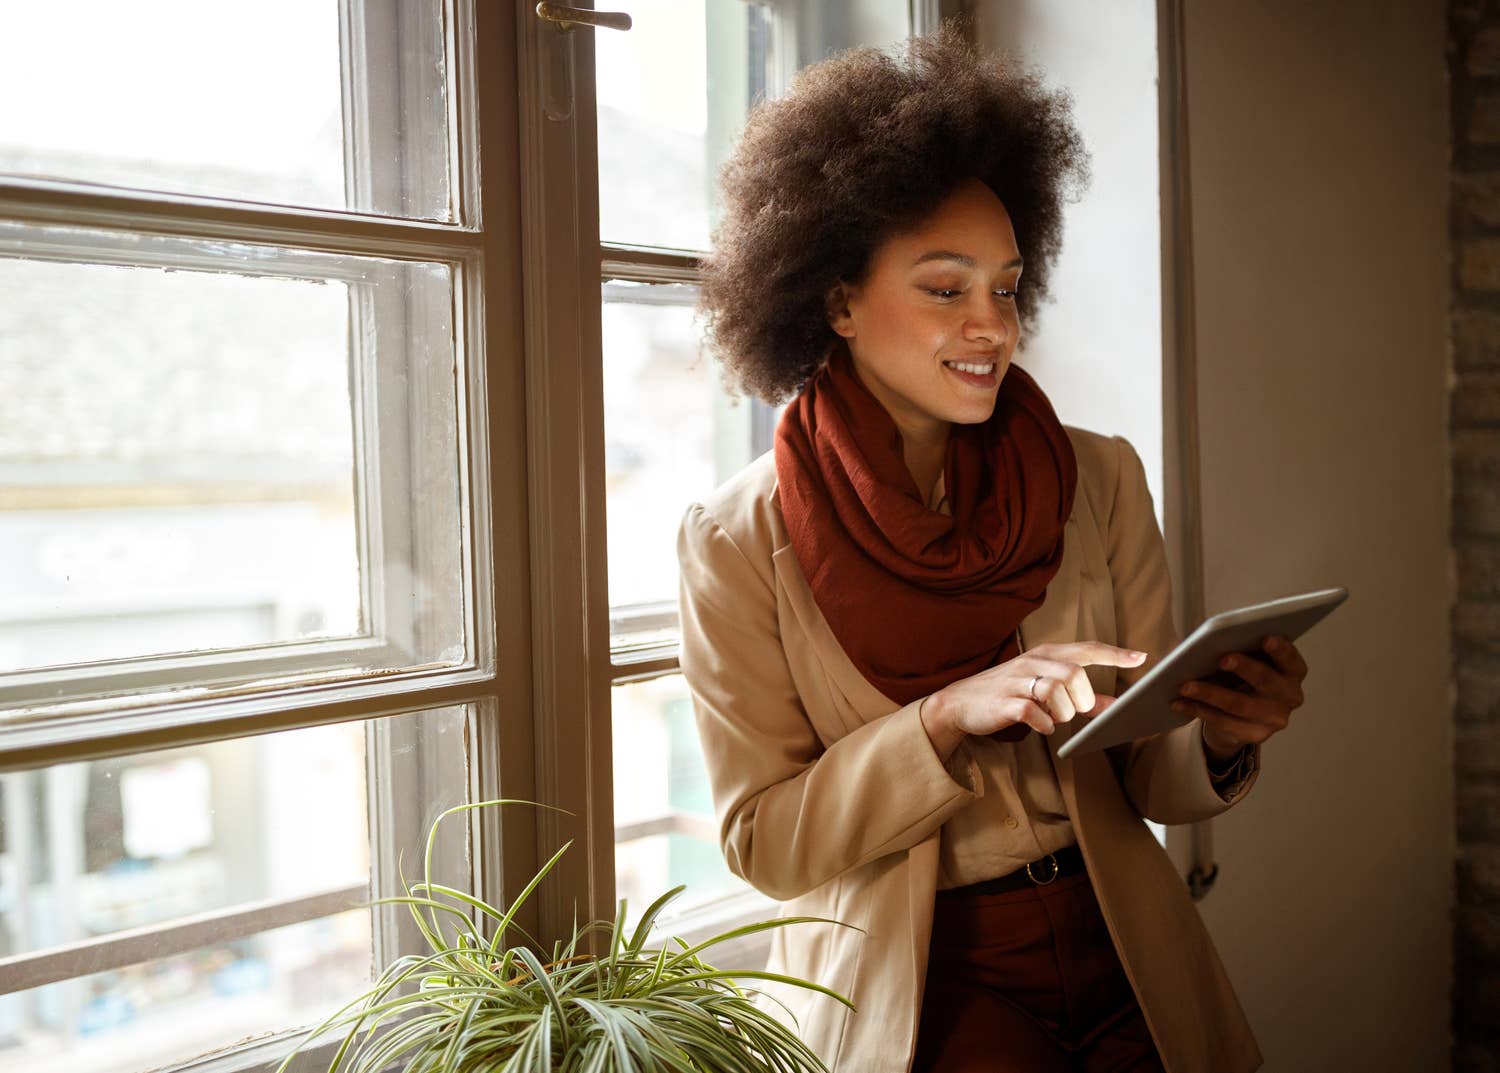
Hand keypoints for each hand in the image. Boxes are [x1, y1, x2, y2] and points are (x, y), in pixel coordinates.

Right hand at [921, 642, 1146, 760]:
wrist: (960, 703)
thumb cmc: (1009, 694)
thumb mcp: (1044, 689)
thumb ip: (1080, 697)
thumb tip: (1115, 705)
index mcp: (1045, 655)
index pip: (1086, 649)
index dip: (1114, 653)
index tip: (1140, 658)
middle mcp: (1032, 663)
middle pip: (1075, 674)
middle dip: (1083, 699)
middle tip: (1075, 710)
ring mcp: (1017, 682)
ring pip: (1056, 691)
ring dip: (1062, 712)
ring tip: (1053, 718)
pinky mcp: (1005, 703)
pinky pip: (1033, 713)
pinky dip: (1043, 723)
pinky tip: (1040, 726)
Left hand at [1171, 634, 1307, 756]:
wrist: (1242, 716)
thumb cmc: (1243, 676)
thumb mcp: (1248, 660)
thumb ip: (1241, 649)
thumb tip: (1211, 642)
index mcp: (1292, 672)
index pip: (1292, 660)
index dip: (1281, 650)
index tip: (1266, 638)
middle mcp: (1289, 696)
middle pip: (1266, 681)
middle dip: (1245, 667)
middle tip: (1222, 658)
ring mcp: (1274, 719)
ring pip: (1239, 705)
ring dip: (1210, 693)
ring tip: (1185, 685)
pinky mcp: (1255, 736)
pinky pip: (1223, 722)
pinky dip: (1198, 709)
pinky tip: (1179, 702)